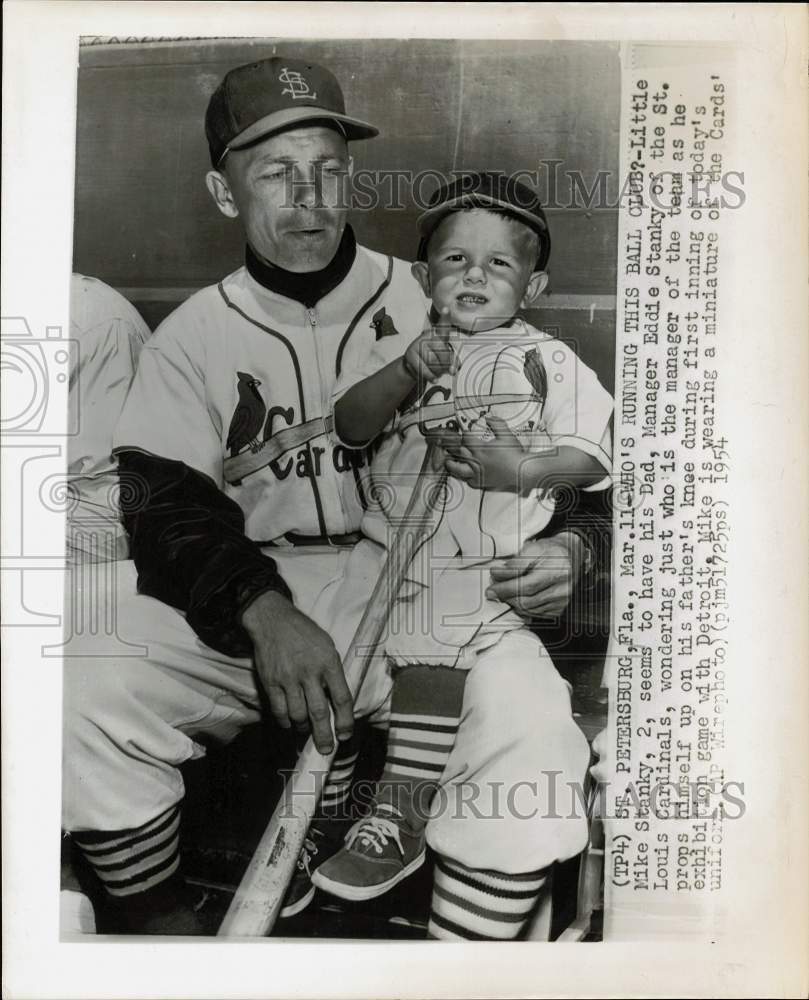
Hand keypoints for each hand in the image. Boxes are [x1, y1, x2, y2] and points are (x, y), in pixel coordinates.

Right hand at [241, 591, 352, 753]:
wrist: (274, 621)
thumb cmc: (305, 634)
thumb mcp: (327, 646)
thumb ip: (333, 672)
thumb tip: (338, 701)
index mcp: (329, 662)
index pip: (342, 698)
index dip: (345, 720)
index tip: (345, 734)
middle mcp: (309, 672)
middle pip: (319, 712)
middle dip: (324, 735)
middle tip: (326, 749)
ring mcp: (288, 679)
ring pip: (298, 715)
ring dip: (304, 728)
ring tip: (307, 731)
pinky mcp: (270, 682)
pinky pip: (279, 710)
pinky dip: (286, 721)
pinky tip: (290, 723)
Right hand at [403, 308, 455, 384]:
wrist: (413, 368)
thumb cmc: (432, 360)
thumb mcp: (443, 358)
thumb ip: (452, 361)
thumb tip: (453, 369)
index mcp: (437, 335)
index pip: (443, 327)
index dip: (445, 317)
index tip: (447, 308)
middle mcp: (427, 337)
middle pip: (443, 352)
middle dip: (446, 365)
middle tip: (444, 369)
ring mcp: (417, 345)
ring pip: (434, 362)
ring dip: (438, 372)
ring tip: (435, 371)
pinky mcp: (410, 355)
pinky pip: (425, 370)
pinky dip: (431, 376)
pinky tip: (433, 378)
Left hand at [440, 415, 527, 490]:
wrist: (521, 471)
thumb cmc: (515, 453)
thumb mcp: (507, 434)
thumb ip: (497, 424)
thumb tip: (489, 417)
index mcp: (480, 448)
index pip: (466, 439)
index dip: (464, 434)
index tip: (465, 432)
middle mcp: (475, 461)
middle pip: (457, 452)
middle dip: (450, 446)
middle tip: (444, 444)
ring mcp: (477, 473)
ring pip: (458, 469)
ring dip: (451, 464)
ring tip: (448, 462)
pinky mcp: (482, 482)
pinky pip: (469, 481)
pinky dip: (465, 477)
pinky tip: (466, 475)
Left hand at [485, 533, 585, 618]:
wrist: (572, 556)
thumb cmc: (551, 551)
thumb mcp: (534, 548)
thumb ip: (517, 562)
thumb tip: (498, 575)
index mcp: (556, 569)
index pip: (525, 583)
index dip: (505, 584)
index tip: (492, 577)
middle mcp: (562, 587)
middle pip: (526, 599)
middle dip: (505, 595)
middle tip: (492, 590)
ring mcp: (562, 600)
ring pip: (529, 608)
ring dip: (511, 602)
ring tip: (502, 593)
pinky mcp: (560, 608)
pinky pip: (535, 614)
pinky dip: (522, 608)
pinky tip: (516, 598)